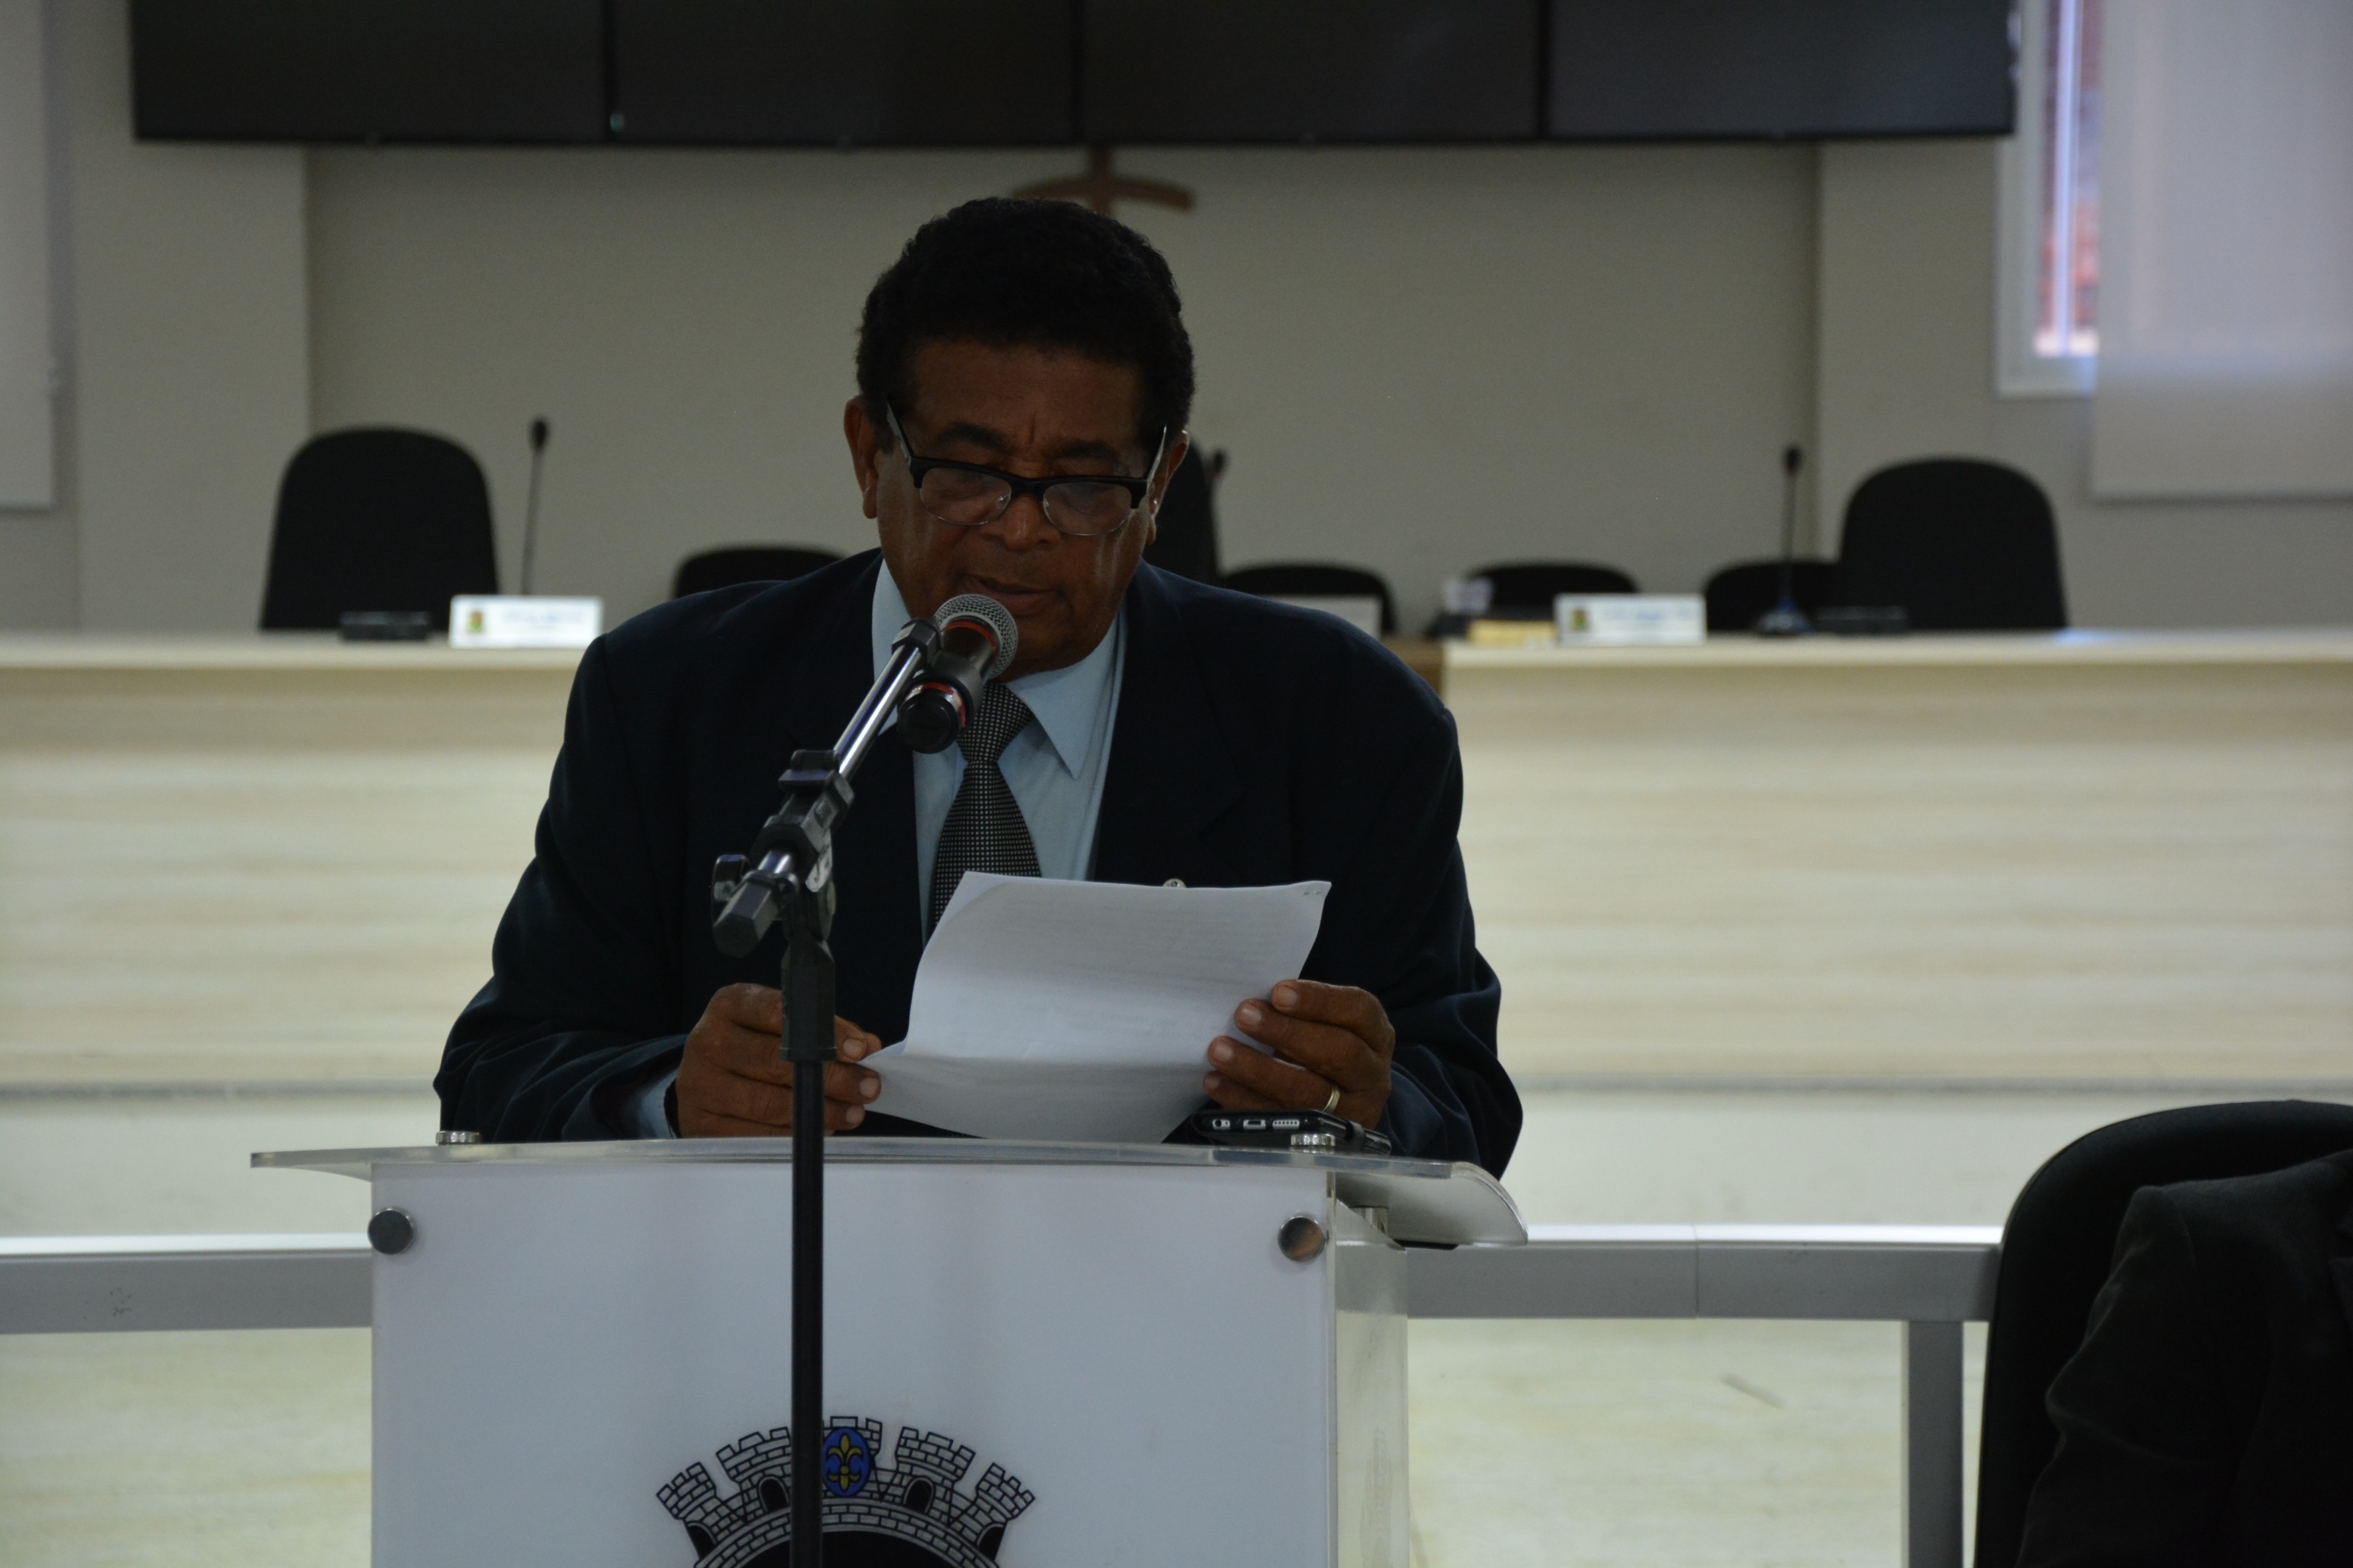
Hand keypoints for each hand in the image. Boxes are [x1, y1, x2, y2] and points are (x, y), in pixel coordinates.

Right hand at [675, 983, 882, 1136]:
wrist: (707, 1079)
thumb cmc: (756, 1046)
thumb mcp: (783, 1026)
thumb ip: (824, 1032)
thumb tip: (866, 1047)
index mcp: (729, 1006)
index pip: (777, 1012)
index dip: (823, 1032)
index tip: (858, 1050)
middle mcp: (708, 1042)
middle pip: (775, 1062)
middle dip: (831, 1077)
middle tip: (866, 1087)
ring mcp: (700, 1085)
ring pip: (766, 1103)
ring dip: (818, 1111)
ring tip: (852, 1112)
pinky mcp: (702, 1124)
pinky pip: (754, 1135)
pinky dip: (792, 1136)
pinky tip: (819, 1131)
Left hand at [1203, 980, 1394, 1127]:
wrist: (1347, 1100)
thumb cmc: (1326, 1045)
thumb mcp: (1331, 1024)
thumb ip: (1300, 1011)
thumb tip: (1253, 1000)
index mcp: (1376, 1034)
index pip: (1357, 1012)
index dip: (1319, 1001)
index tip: (1278, 992)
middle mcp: (1372, 1074)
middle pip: (1337, 1053)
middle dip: (1287, 1033)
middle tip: (1244, 1015)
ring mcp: (1352, 1111)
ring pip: (1309, 1094)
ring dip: (1259, 1070)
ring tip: (1220, 1050)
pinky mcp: (1323, 1140)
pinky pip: (1282, 1122)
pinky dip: (1245, 1101)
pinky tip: (1217, 1082)